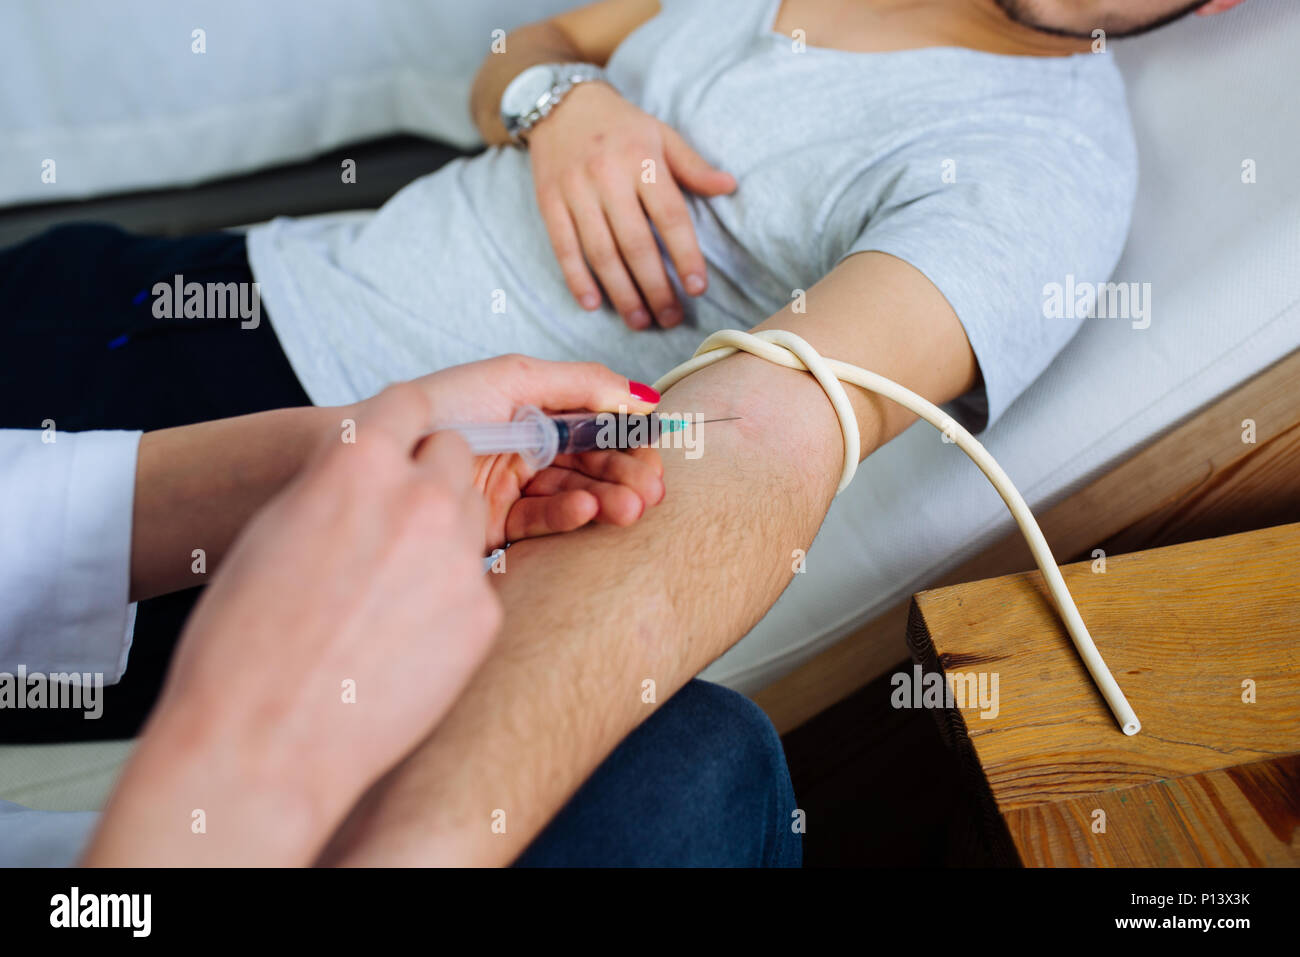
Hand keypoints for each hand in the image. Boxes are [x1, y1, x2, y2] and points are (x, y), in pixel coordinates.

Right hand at [85, 384, 500, 865]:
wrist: (264, 743)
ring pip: (470, 517)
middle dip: (428, 479)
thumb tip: (364, 473)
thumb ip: (334, 484)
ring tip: (390, 589)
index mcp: (358, 464)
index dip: (402, 425)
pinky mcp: (483, 613)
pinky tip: (404, 638)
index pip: (408, 403)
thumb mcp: (276, 529)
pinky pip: (476, 583)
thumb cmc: (246, 642)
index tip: (403, 439)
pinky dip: (449, 600)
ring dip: (442, 535)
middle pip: (453, 457)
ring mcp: (459, 557)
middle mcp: (420, 498)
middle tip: (393, 525)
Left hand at [394, 354, 666, 549]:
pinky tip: (588, 511)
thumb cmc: (439, 404)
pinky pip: (541, 522)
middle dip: (626, 476)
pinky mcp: (493, 526)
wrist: (372, 450)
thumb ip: (581, 384)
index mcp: (534, 413)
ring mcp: (511, 490)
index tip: (654, 455)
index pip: (597, 429)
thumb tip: (646, 396)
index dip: (629, 443)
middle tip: (651, 491)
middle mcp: (527, 451)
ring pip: (575, 495)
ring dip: (607, 498)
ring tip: (630, 507)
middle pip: (592, 465)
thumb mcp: (513, 378)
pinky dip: (569, 516)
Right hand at [528, 82, 736, 329]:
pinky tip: (593, 305)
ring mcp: (575, 190)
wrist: (558, 102)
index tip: (697, 288)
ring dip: (621, 292)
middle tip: (669, 317)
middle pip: (635, 243)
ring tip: (639, 321)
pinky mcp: (548, 201)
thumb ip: (692, 166)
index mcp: (642, 159)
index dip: (685, 255)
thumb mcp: (661, 134)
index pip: (670, 216)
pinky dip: (577, 278)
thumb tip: (730, 186)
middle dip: (654, 286)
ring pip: (601, 252)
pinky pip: (564, 247)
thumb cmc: (620, 125)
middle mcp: (608, 176)